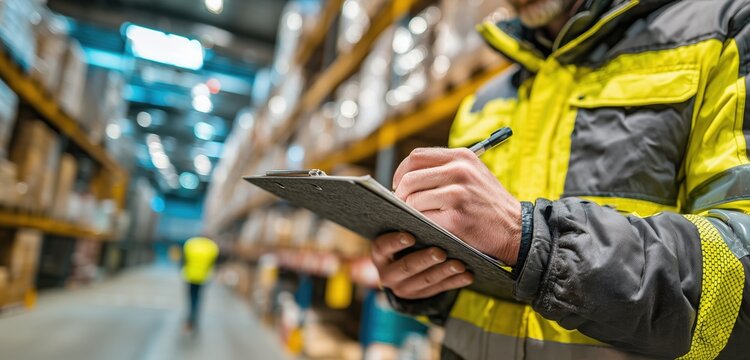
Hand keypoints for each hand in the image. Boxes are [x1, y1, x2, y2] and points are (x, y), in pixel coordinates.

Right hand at [371, 232, 473, 298]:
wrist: (406, 265)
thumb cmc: (406, 236)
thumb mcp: (398, 230)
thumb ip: (405, 222)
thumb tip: (414, 200)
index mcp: (380, 254)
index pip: (382, 247)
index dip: (395, 242)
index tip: (410, 236)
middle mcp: (388, 274)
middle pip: (406, 267)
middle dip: (424, 259)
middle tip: (440, 252)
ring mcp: (404, 287)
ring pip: (425, 280)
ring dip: (444, 272)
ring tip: (460, 264)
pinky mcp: (422, 295)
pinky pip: (440, 289)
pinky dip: (455, 282)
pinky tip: (468, 275)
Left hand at [393, 147, 521, 264]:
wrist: (516, 229)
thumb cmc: (489, 204)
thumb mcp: (473, 174)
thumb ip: (445, 169)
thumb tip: (407, 175)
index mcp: (462, 157)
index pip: (416, 157)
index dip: (401, 171)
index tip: (399, 185)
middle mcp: (460, 171)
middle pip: (410, 177)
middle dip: (401, 194)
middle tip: (403, 205)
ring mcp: (458, 194)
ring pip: (413, 199)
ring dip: (409, 211)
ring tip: (416, 217)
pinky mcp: (456, 218)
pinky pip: (423, 218)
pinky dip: (419, 224)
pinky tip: (426, 227)